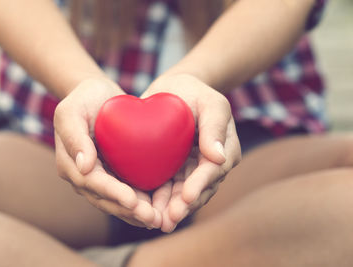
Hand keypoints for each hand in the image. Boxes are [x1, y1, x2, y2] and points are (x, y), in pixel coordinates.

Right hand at [54, 77, 160, 227]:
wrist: (97, 95)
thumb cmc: (84, 97)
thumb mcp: (73, 109)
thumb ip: (74, 135)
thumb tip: (83, 167)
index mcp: (69, 163)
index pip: (91, 183)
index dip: (112, 194)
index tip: (133, 201)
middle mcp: (81, 175)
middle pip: (104, 199)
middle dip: (128, 211)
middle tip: (152, 218)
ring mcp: (97, 178)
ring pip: (115, 202)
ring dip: (135, 214)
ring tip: (157, 220)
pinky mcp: (111, 175)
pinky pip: (124, 194)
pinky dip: (138, 204)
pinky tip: (157, 210)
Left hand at [141, 73, 240, 231]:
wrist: (174, 90)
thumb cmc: (194, 91)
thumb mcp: (209, 101)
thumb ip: (216, 125)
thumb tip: (218, 158)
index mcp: (224, 150)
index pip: (214, 171)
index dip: (200, 185)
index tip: (187, 197)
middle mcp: (209, 164)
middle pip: (199, 189)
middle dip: (184, 206)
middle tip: (168, 218)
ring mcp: (192, 169)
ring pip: (183, 194)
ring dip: (171, 208)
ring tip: (156, 221)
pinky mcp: (174, 170)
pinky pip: (168, 187)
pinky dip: (160, 199)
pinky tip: (147, 208)